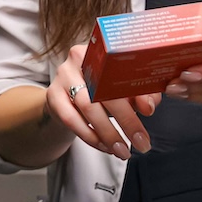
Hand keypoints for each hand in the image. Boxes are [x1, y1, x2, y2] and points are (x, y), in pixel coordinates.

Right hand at [47, 44, 158, 159]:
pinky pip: (71, 119)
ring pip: (87, 107)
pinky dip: (90, 136)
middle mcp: (78, 59)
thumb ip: (140, 94)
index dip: (136, 91)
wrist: (67, 97)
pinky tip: (104, 147)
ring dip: (108, 133)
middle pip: (104, 91)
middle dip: (126, 120)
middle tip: (142, 142)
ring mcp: (62, 77)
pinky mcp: (52, 96)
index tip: (150, 112)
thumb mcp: (123, 88)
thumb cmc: (101, 90)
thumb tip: (149, 107)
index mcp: (100, 51)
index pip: (120, 70)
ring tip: (123, 150)